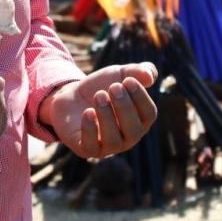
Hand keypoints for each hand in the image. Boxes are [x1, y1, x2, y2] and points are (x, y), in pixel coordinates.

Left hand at [39, 63, 157, 158]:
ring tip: (99, 95)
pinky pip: (91, 147)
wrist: (71, 96)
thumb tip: (150, 76)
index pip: (149, 114)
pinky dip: (90, 130)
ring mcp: (107, 146)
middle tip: (114, 87)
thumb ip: (138, 71)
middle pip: (134, 130)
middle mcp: (127, 138)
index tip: (128, 80)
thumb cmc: (101, 87)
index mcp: (139, 120)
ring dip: (107, 116)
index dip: (141, 98)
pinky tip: (87, 112)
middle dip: (125, 108)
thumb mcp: (119, 74)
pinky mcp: (86, 149)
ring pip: (114, 141)